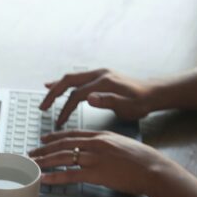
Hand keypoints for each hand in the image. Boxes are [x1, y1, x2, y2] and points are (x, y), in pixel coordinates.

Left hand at [29, 130, 175, 195]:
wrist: (153, 169)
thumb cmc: (142, 159)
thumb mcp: (121, 144)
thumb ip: (106, 144)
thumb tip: (97, 148)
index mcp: (101, 136)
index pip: (73, 134)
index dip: (55, 136)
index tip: (44, 138)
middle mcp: (95, 144)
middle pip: (63, 144)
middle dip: (44, 149)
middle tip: (32, 153)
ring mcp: (95, 158)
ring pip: (63, 157)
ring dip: (45, 161)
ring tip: (33, 165)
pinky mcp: (96, 173)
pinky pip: (70, 174)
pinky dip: (55, 176)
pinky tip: (44, 178)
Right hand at [40, 68, 155, 126]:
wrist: (153, 93)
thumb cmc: (142, 103)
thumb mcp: (128, 106)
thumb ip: (108, 102)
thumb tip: (88, 98)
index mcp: (104, 82)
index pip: (77, 95)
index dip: (65, 109)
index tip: (59, 122)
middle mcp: (99, 74)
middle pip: (69, 81)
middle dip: (53, 94)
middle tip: (42, 107)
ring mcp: (99, 74)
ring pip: (72, 78)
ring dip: (57, 87)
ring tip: (45, 96)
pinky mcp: (100, 76)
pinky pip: (78, 78)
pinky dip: (65, 83)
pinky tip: (55, 84)